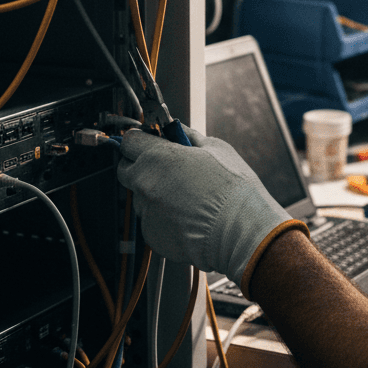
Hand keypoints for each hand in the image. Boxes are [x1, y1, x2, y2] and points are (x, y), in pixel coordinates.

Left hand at [117, 126, 301, 290]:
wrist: (242, 231)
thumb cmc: (233, 189)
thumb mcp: (215, 148)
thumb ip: (188, 137)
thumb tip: (177, 131)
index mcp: (157, 158)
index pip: (128, 142)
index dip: (139, 141)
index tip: (147, 142)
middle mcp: (145, 184)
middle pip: (126, 170)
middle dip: (139, 166)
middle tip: (165, 168)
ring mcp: (147, 212)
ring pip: (140, 197)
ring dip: (154, 194)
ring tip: (186, 197)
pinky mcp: (152, 236)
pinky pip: (151, 220)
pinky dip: (163, 217)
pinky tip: (187, 216)